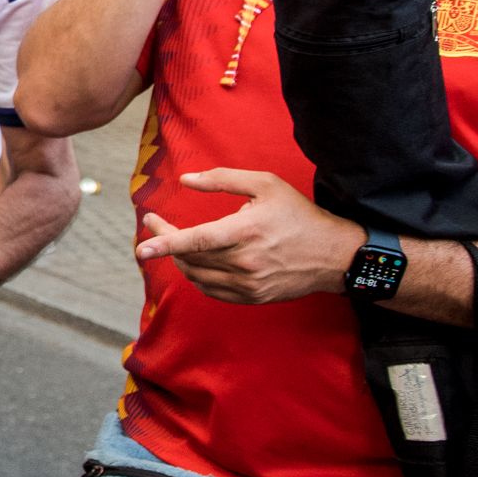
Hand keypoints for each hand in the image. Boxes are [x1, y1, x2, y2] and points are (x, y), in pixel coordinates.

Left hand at [137, 168, 363, 304]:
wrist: (336, 255)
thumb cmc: (299, 214)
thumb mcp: (266, 185)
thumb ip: (222, 179)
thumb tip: (185, 180)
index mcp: (247, 231)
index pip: (197, 240)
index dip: (166, 243)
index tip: (141, 247)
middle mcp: (246, 261)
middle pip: (191, 258)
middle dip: (165, 241)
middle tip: (156, 224)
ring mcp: (250, 284)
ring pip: (197, 275)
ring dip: (179, 259)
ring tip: (176, 241)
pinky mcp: (254, 297)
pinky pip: (211, 290)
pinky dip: (196, 276)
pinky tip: (195, 261)